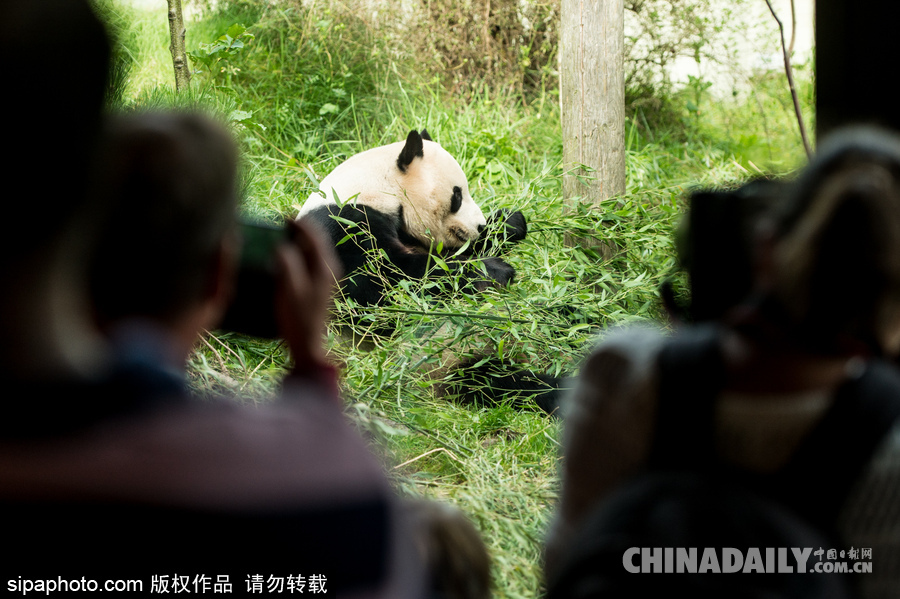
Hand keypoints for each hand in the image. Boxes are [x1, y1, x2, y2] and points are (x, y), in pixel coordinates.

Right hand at [275, 220, 341, 374]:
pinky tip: (287, 255)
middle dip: (301, 229)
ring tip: (283, 234)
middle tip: (282, 221)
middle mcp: (329, 269)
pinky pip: (311, 260)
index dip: (299, 223)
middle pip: (317, 240)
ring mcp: (326, 278)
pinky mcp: (320, 286)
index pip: (314, 236)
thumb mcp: (289, 288)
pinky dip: (301, 252)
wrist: (307, 343)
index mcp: (324, 267)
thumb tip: (282, 245)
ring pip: (315, 250)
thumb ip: (288, 263)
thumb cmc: (297, 316)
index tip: (283, 215)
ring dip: (301, 240)